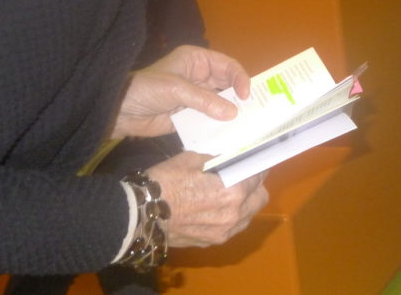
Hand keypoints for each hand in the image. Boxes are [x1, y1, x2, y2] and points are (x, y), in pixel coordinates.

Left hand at [112, 45, 249, 138]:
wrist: (118, 111)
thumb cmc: (146, 89)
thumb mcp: (176, 90)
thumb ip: (205, 100)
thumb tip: (233, 113)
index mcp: (196, 60)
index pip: (227, 66)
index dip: (239, 78)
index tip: (246, 96)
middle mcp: (200, 77)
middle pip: (228, 85)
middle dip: (239, 98)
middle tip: (254, 112)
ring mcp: (195, 97)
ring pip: (221, 104)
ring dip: (231, 114)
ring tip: (246, 125)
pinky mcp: (190, 116)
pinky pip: (209, 120)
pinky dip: (218, 126)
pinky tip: (229, 134)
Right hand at [147, 151, 268, 246]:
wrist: (140, 215)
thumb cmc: (166, 182)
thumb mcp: (192, 159)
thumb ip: (216, 159)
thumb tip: (227, 156)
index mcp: (233, 191)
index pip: (258, 175)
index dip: (257, 164)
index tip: (254, 158)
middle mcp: (234, 215)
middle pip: (260, 198)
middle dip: (255, 185)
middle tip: (243, 175)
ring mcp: (224, 232)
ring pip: (248, 215)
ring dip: (245, 203)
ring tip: (229, 191)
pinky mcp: (211, 242)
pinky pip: (233, 228)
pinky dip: (231, 216)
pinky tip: (217, 207)